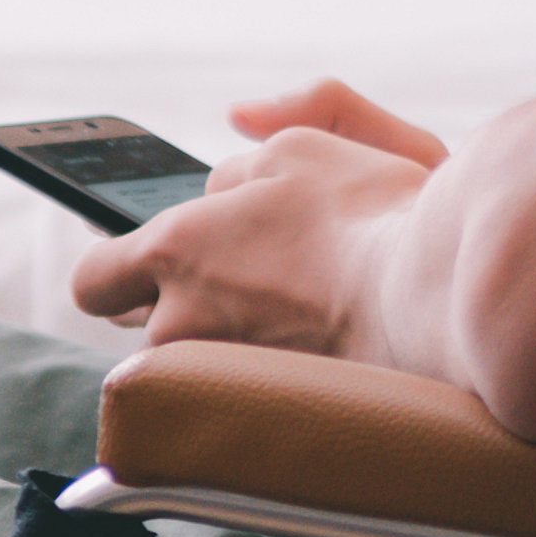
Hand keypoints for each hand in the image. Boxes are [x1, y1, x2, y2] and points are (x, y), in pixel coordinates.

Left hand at [71, 81, 441, 360]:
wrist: (440, 302)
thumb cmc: (376, 217)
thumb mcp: (312, 144)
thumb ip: (262, 133)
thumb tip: (238, 120)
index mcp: (174, 250)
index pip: (94, 278)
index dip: (116, 270)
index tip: (142, 263)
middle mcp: (178, 324)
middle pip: (143, 326)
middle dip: (172, 302)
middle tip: (235, 280)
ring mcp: (217, 379)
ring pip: (193, 362)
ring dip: (220, 338)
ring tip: (288, 312)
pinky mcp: (258, 416)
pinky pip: (234, 395)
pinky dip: (259, 374)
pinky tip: (306, 350)